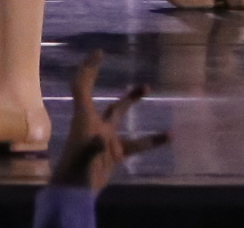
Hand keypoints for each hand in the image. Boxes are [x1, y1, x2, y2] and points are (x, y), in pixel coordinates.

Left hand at [48, 49, 160, 190]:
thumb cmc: (74, 172)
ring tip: (149, 87)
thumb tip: (104, 140)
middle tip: (117, 56)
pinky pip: (137, 142)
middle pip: (104, 97)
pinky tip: (169, 136)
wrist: (75, 191)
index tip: (99, 52)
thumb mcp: (84, 158)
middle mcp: (95, 122)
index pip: (82, 86)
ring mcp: (106, 136)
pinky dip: (152, 140)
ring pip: (121, 113)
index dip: (88, 69)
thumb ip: (94, 148)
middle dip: (110, 77)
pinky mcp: (115, 151)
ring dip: (133, 100)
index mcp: (84, 118)